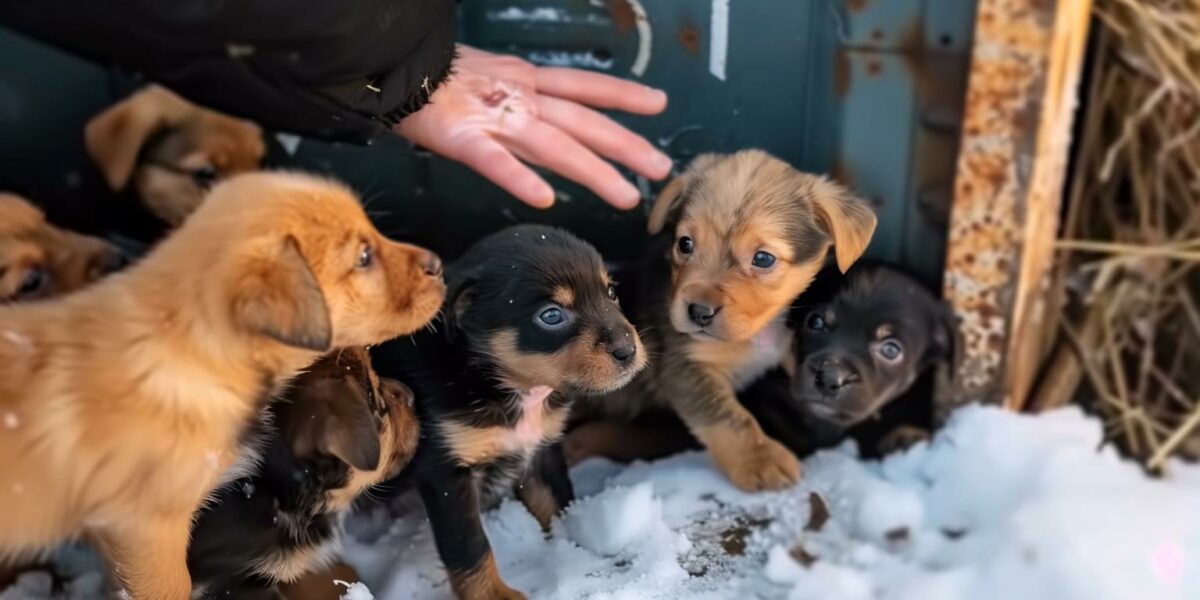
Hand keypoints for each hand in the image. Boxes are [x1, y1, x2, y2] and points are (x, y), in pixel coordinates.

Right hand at [394, 45, 671, 208]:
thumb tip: (540, 123)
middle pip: (582, 122)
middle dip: (625, 146)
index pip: (583, 87)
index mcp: (524, 82)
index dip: (622, 94)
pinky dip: (518, 178)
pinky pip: (493, 162)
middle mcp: (519, 98)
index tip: (657, 104)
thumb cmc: (431, 77)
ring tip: (624, 196)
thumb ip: (516, 100)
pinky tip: (543, 197)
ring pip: (553, 146)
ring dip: (592, 171)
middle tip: (660, 168)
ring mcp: (494, 118)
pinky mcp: (462, 138)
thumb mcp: (486, 79)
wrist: (388, 62)